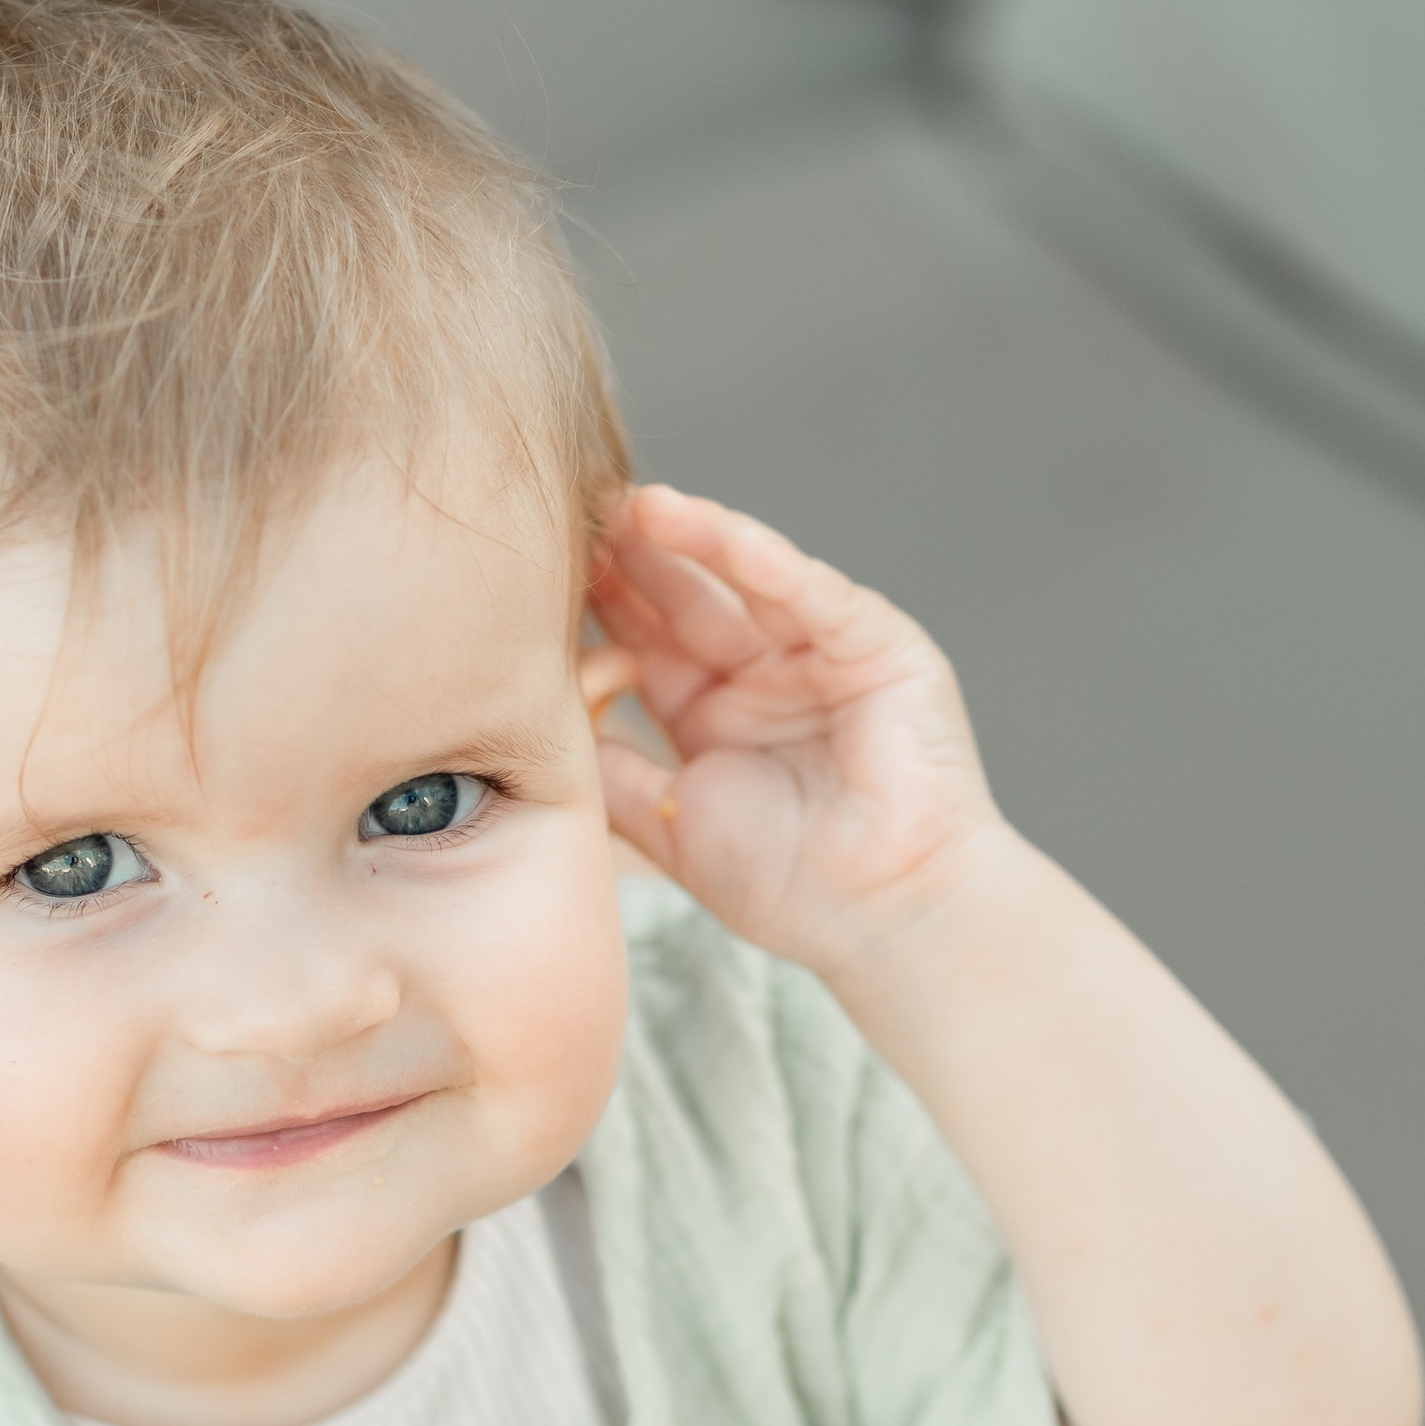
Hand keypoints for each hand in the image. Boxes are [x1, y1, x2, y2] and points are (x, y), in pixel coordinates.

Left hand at [584, 483, 1008, 977]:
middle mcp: (763, 672)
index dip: (601, 609)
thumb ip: (611, 773)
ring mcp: (820, 653)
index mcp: (711, 711)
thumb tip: (543, 723)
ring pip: (748, 580)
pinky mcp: (878, 647)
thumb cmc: (787, 886)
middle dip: (636, 559)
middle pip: (688, 599)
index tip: (539, 578)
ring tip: (641, 506)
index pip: (647, 642)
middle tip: (580, 514)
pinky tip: (723, 534)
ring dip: (697, 539)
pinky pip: (816, 596)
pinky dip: (771, 564)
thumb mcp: (669, 822)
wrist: (885, 919)